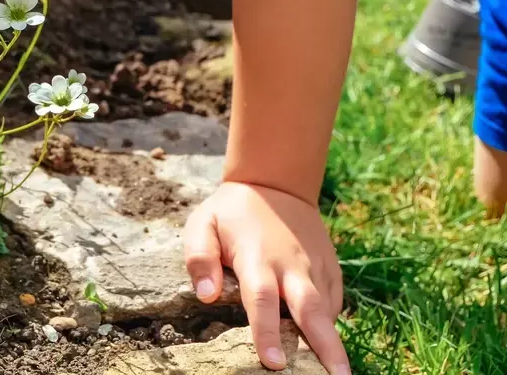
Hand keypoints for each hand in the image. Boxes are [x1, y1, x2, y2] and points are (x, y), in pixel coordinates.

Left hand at [184, 182, 347, 374]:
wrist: (276, 184)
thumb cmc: (232, 212)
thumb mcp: (203, 223)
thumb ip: (199, 258)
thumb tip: (206, 296)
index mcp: (257, 257)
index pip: (262, 300)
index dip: (267, 332)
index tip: (273, 362)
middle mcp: (291, 265)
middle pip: (309, 310)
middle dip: (323, 347)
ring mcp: (315, 266)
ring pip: (327, 309)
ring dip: (334, 342)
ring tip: (340, 374)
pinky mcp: (330, 267)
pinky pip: (334, 300)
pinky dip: (333, 322)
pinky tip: (332, 348)